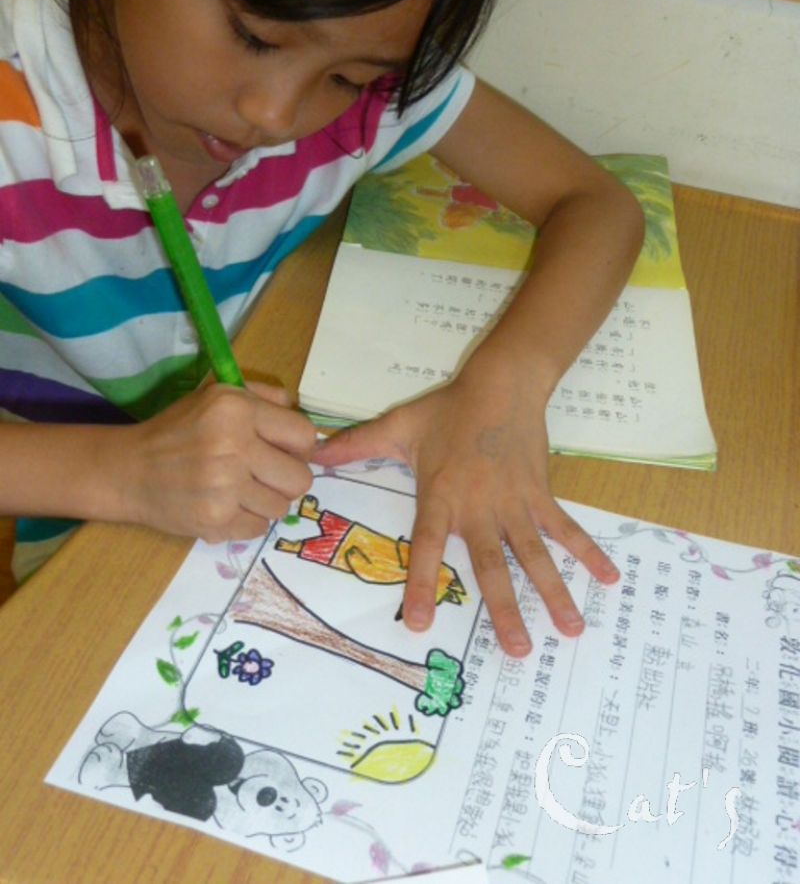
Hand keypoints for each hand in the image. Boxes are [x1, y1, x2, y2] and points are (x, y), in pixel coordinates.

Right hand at [114, 382, 314, 542]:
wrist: (129, 471)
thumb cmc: (178, 430)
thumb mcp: (216, 395)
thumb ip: (263, 396)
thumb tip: (299, 412)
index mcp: (237, 409)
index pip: (304, 436)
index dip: (300, 447)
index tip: (284, 451)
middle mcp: (234, 446)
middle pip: (301, 479)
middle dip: (287, 478)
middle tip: (266, 475)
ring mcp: (225, 487)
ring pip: (281, 507)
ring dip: (266, 502)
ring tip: (241, 490)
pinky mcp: (215, 520)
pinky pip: (259, 529)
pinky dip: (247, 521)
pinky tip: (226, 506)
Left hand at [315, 373, 618, 656]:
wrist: (500, 384)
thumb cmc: (446, 410)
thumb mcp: (396, 426)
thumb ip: (355, 445)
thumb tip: (313, 454)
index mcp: (441, 497)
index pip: (426, 547)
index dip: (421, 584)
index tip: (418, 624)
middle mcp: (479, 508)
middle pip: (491, 565)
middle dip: (505, 609)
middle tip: (516, 651)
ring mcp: (515, 504)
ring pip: (534, 555)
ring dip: (553, 592)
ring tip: (570, 630)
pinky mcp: (541, 494)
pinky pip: (565, 528)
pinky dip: (588, 552)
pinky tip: (610, 579)